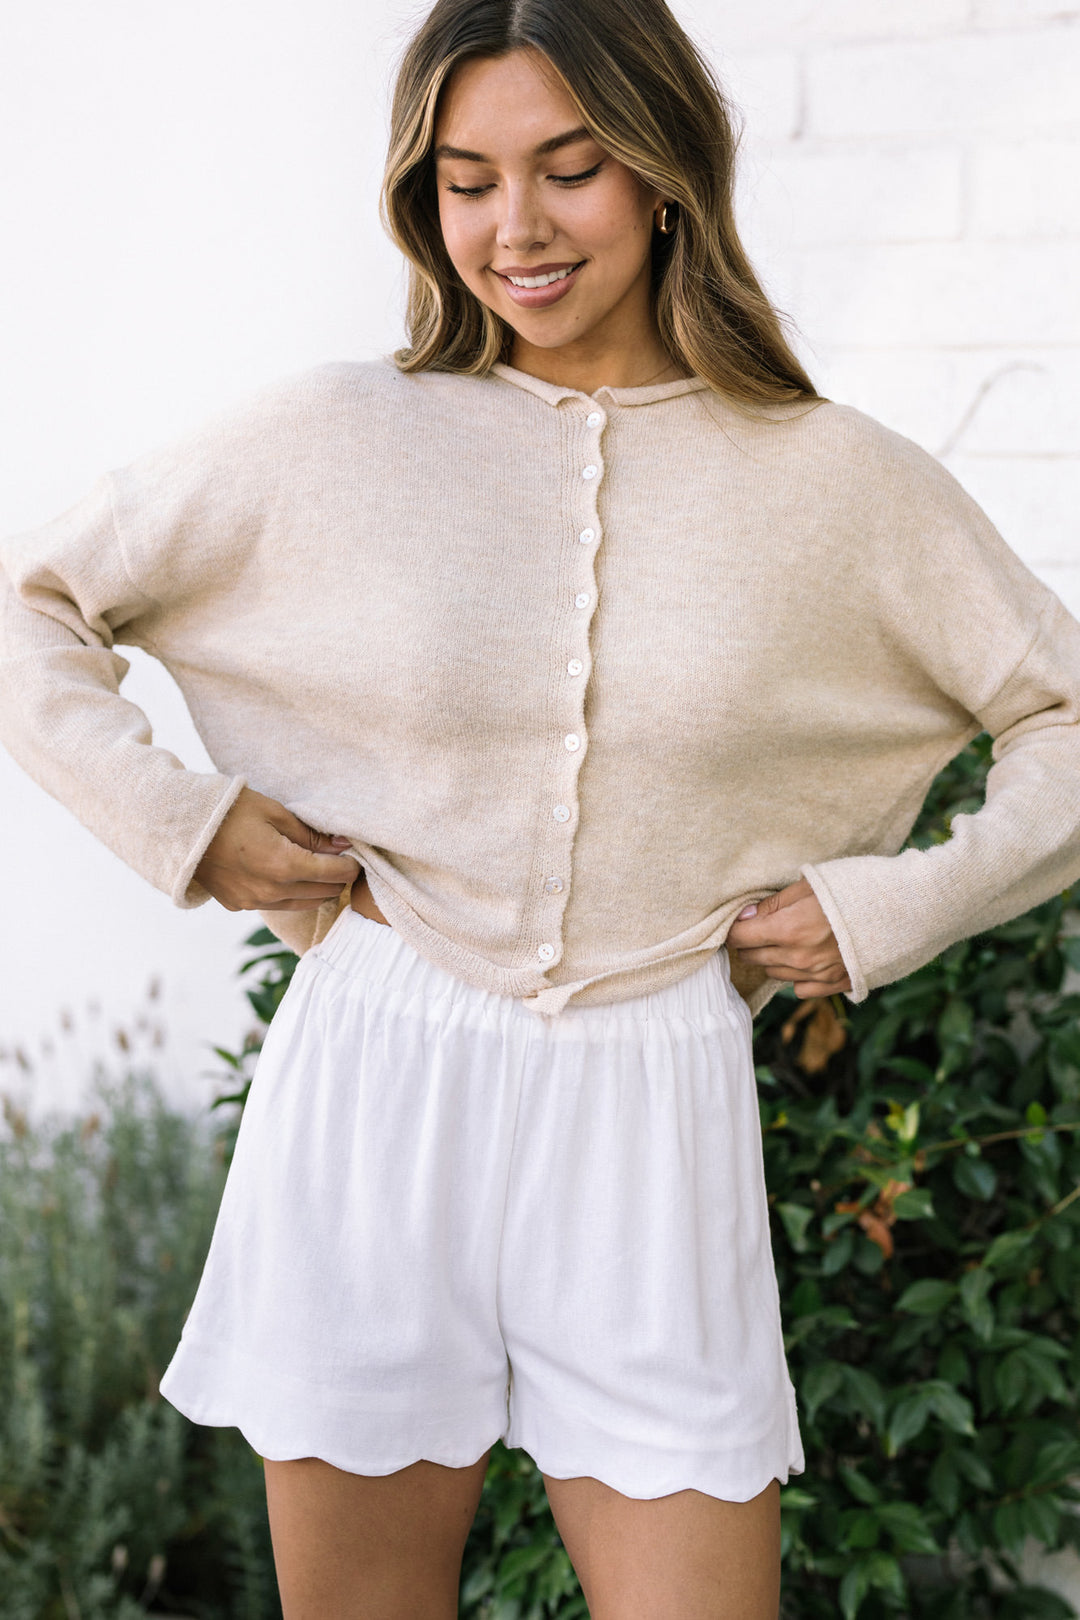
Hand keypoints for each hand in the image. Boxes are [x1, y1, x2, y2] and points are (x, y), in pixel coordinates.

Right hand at [194, 786, 359, 911]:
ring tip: (319, 868)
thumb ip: (310, 834)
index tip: (355, 854)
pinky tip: (290, 875)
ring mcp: (254, 902)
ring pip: (303, 903)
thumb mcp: (274, 813)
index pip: (335, 874)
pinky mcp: (239, 905)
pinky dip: (292, 893)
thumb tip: (342, 845)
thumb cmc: (229, 810)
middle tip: (340, 859)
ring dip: (317, 889)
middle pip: (323, 893)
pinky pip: (278, 904)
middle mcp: (271, 891)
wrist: (180, 826)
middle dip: (337, 878)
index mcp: (284, 865)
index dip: (351, 865)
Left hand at [726, 877, 850, 998]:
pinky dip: (797, 976)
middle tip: (759, 927)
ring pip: (774, 974)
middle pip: (753, 957)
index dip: (733, 929)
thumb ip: (772, 905)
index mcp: (788, 930)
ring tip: (785, 939)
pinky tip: (807, 958)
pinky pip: (800, 989)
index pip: (740, 937)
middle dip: (750, 943)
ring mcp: (817, 975)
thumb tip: (743, 917)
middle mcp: (798, 958)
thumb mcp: (808, 885)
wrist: (900, 909)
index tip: (738, 921)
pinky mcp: (835, 984)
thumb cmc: (852, 889)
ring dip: (772, 958)